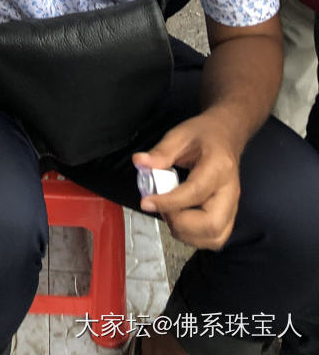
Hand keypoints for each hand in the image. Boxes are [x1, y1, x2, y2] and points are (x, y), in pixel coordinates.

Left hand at [133, 112, 240, 249]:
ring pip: (215, 237)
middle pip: (211, 224)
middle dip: (180, 224)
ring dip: (186, 233)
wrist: (226, 135)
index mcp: (218, 167)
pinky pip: (214, 238)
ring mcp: (232, 207)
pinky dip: (194, 237)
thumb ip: (161, 151)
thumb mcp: (180, 134)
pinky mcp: (228, 216)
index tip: (147, 202)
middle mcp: (229, 191)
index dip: (168, 202)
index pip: (195, 192)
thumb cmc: (204, 134)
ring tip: (169, 213)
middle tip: (161, 208)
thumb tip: (140, 162)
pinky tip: (180, 220)